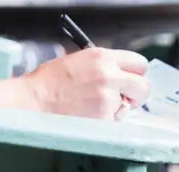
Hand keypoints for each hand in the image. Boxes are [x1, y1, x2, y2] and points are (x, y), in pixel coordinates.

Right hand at [22, 48, 149, 118]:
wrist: (34, 100)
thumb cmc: (49, 82)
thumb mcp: (79, 60)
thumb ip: (103, 65)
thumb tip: (121, 74)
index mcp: (102, 56)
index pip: (139, 62)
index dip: (136, 73)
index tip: (131, 80)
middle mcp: (109, 74)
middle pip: (144, 85)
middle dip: (136, 93)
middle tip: (124, 98)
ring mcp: (108, 97)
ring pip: (129, 106)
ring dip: (119, 108)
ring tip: (94, 106)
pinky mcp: (104, 117)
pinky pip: (115, 120)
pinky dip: (106, 120)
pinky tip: (88, 115)